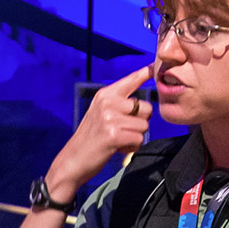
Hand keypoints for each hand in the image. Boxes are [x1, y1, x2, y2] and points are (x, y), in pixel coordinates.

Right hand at [46, 64, 154, 198]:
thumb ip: (119, 104)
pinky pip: (139, 139)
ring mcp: (110, 118)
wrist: (73, 160)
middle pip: (146, 107)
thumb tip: (143, 104)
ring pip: (144, 125)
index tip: (155, 66)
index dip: (146, 73)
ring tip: (118, 140)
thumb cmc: (91, 139)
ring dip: (135, 136)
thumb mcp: (101, 114)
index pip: (131, 80)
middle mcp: (108, 102)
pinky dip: (132, 147)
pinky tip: (117, 148)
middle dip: (140, 122)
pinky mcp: (114, 135)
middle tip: (122, 131)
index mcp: (105, 94)